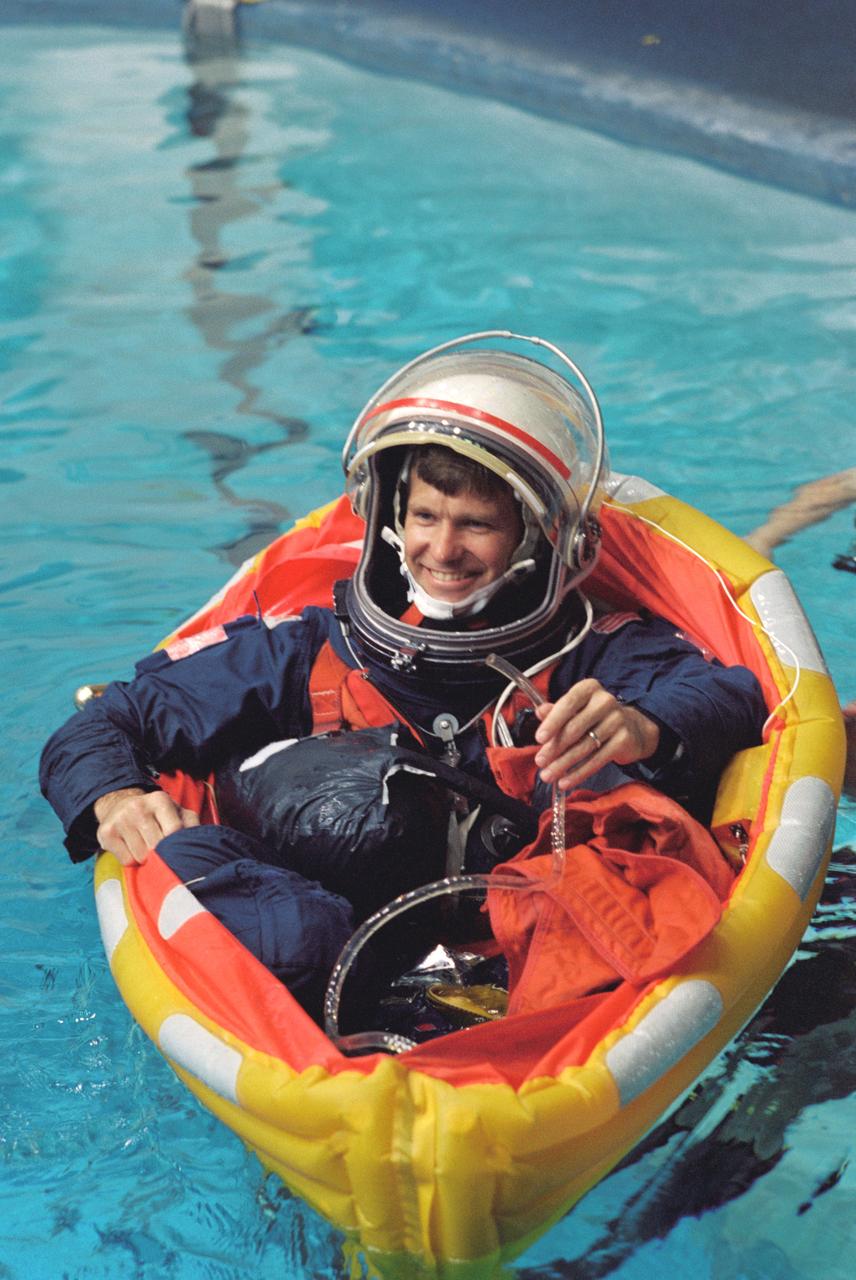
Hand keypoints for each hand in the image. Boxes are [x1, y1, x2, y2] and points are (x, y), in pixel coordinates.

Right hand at [94, 787, 199, 865]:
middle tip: (161, 851)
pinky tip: (132, 849)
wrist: (119, 804)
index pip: (174, 831)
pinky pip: (126, 860)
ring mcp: (120, 820)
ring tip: (145, 847)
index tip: (177, 851)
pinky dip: (132, 861)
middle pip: (157, 847)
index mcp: (160, 800)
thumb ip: (191, 824)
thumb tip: (201, 840)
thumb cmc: (155, 814)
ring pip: (141, 856)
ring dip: (146, 859)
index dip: (177, 845)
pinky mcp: (106, 833)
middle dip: (161, 854)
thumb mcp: (176, 812)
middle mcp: (138, 807)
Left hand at [533, 678, 660, 790]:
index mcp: (589, 688)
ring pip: (584, 747)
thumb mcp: (575, 710)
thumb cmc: (595, 717)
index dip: (552, 722)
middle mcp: (605, 701)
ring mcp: (617, 720)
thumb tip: (539, 712)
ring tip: (549, 775)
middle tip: (540, 762)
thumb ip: (556, 711)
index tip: (539, 738)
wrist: (632, 728)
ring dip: (563, 764)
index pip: (568, 703)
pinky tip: (566, 781)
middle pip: (575, 728)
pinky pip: (597, 759)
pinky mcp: (624, 739)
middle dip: (554, 748)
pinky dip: (579, 773)